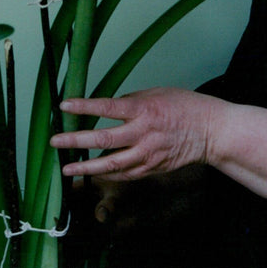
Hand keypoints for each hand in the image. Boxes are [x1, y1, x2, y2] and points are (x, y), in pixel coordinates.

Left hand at [49, 87, 224, 180]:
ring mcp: (147, 153)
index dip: (83, 107)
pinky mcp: (151, 168)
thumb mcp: (158, 93)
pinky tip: (94, 173)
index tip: (64, 106)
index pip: (106, 107)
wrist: (210, 131)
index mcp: (143, 109)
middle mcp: (142, 132)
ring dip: (86, 167)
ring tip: (67, 168)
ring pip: (110, 164)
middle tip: (56, 142)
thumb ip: (132, 101)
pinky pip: (125, 173)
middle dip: (75, 141)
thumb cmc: (186, 107)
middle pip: (103, 139)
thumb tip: (110, 108)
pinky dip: (108, 174)